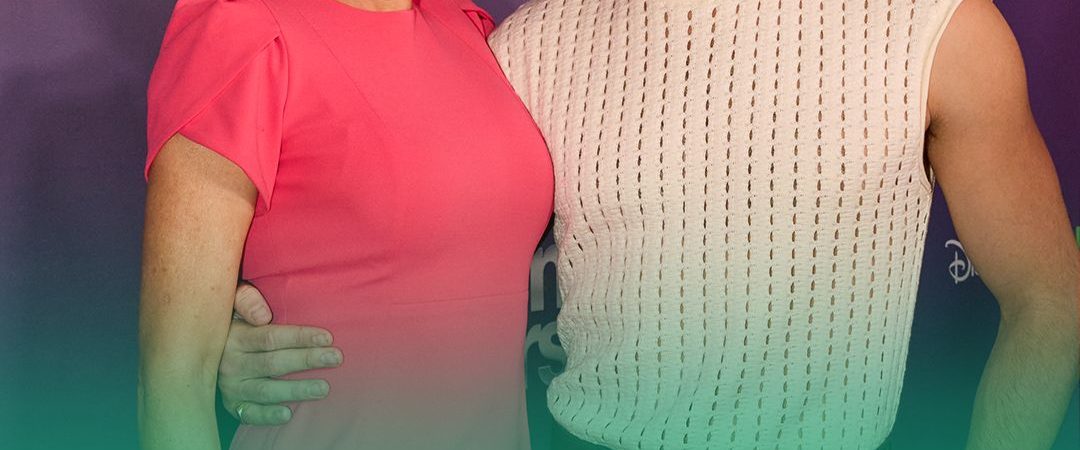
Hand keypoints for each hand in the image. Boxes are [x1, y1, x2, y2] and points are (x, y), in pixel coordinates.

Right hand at [218, 282, 342, 425]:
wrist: (202, 347)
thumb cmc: (231, 321)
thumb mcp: (232, 302)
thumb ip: (245, 299)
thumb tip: (263, 315)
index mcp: (235, 337)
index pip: (270, 338)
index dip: (299, 337)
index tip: (326, 337)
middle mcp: (231, 363)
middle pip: (273, 363)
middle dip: (307, 360)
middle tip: (335, 358)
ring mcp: (231, 386)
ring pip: (266, 390)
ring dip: (296, 390)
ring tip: (323, 388)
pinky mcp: (232, 404)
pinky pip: (249, 413)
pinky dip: (267, 416)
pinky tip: (288, 414)